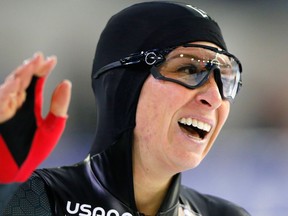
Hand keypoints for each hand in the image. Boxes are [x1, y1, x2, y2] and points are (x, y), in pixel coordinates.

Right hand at [0, 53, 71, 182]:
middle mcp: (17, 104)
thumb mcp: (52, 127)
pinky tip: (16, 84)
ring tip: (30, 65)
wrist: (16, 171)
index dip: (43, 69)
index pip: (36, 82)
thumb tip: (66, 83)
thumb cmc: (32, 151)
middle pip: (23, 80)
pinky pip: (0, 102)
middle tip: (40, 58)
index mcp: (31, 105)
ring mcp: (5, 109)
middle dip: (31, 68)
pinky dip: (6, 93)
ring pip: (10, 87)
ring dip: (19, 76)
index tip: (52, 59)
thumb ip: (59, 105)